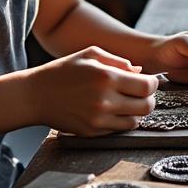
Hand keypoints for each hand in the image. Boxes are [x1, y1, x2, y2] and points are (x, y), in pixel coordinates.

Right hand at [27, 45, 160, 136]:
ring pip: (135, 121)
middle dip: (148, 99)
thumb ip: (118, 60)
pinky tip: (113, 111)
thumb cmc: (63, 71)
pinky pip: (119, 130)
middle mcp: (105, 100)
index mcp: (107, 77)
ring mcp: (99, 119)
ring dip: (136, 112)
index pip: (147, 86)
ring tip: (127, 103)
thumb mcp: (90, 54)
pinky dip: (121, 121)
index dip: (152, 83)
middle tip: (141, 94)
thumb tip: (140, 71)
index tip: (147, 81)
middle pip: (147, 107)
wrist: (35, 95)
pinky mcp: (92, 132)